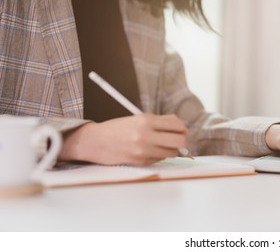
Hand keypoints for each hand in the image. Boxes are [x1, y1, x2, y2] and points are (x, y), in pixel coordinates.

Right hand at [60, 114, 187, 165]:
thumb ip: (160, 121)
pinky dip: (160, 155)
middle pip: (180, 141)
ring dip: (171, 149)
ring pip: (172, 152)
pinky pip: (160, 159)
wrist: (95, 141)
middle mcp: (146, 135)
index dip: (183, 128)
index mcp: (146, 120)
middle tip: (178, 139)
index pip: (177, 125)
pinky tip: (150, 150)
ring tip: (162, 144)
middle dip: (182, 140)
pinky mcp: (141, 161)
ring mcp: (143, 150)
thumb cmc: (118, 128)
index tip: (182, 129)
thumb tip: (181, 127)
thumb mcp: (138, 118)